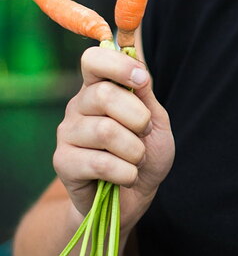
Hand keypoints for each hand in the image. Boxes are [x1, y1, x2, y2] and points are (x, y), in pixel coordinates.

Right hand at [53, 46, 174, 225]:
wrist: (134, 196)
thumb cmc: (146, 153)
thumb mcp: (155, 121)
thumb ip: (145, 96)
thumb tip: (139, 69)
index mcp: (99, 88)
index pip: (93, 59)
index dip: (118, 65)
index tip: (142, 80)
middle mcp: (78, 106)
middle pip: (104, 95)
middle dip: (138, 117)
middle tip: (144, 133)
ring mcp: (67, 133)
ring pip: (105, 131)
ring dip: (134, 150)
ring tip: (136, 158)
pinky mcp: (63, 162)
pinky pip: (100, 163)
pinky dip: (126, 172)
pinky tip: (126, 176)